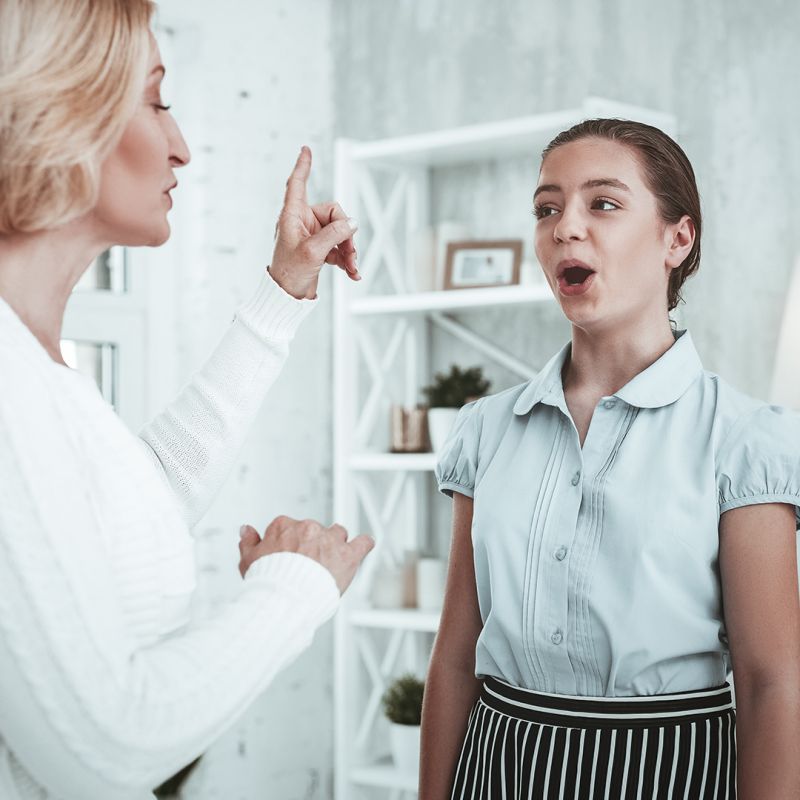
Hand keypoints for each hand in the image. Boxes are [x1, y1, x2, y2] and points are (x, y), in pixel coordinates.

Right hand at [238, 516, 373, 593]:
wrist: (286, 600)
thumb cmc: (268, 583)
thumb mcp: (248, 560)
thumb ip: (248, 542)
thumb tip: (246, 530)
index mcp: (284, 526)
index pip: (289, 527)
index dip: (289, 544)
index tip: (288, 556)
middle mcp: (309, 528)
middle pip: (314, 530)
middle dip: (312, 545)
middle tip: (307, 567)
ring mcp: (330, 540)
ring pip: (338, 533)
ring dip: (336, 544)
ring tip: (331, 560)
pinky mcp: (348, 554)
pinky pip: (363, 542)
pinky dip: (364, 544)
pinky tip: (363, 546)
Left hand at [269, 146, 359, 299]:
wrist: (287, 298)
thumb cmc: (290, 273)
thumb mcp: (314, 251)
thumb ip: (335, 234)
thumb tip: (353, 223)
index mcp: (292, 216)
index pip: (297, 184)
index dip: (302, 166)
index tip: (306, 150)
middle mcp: (302, 222)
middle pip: (333, 214)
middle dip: (345, 234)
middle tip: (350, 253)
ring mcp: (312, 236)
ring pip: (340, 232)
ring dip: (348, 250)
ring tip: (352, 267)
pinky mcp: (319, 250)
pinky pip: (339, 247)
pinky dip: (346, 259)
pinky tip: (352, 273)